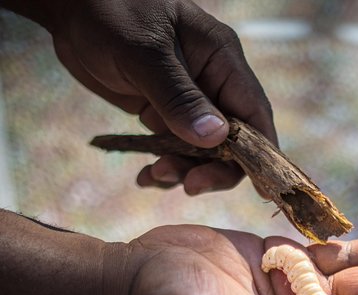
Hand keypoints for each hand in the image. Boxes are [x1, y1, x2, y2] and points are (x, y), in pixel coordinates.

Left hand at [46, 0, 276, 194]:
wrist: (71, 6)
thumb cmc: (112, 12)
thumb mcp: (145, 53)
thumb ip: (180, 96)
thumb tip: (215, 138)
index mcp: (222, 60)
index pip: (254, 113)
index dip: (262, 153)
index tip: (261, 189)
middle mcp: (212, 83)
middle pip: (233, 139)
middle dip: (216, 168)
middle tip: (189, 185)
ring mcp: (188, 99)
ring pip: (203, 150)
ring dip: (185, 170)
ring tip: (155, 175)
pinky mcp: (163, 111)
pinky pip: (174, 147)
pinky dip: (164, 165)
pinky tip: (146, 175)